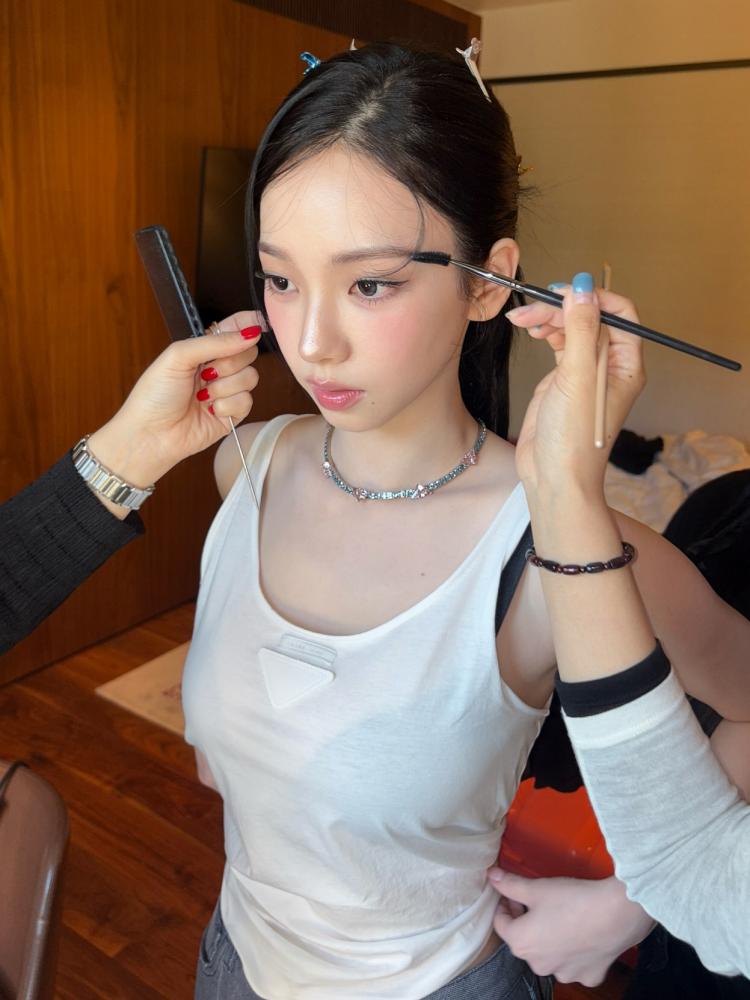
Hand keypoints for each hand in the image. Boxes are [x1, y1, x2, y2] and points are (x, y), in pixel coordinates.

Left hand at [87, 311, 261, 498]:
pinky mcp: (233, 414)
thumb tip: (250, 333)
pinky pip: (247, 401)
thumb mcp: (178, 357)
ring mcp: (227, 391)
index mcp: (203, 349)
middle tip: (207, 372)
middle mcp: (218, 368)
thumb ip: (215, 342)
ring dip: (225, 386)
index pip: (234, 329)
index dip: (247, 324)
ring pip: (251, 377)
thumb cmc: (154, 395)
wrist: (151, 434)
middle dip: (230, 361)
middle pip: (249, 352)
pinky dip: (227, 405)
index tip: (256, 324)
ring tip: (202, 395)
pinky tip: (209, 409)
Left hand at [488, 868, 654, 987]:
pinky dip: (574, 951)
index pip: (500, 923)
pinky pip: (575, 963)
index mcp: (521, 944)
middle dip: (526, 921)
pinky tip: (581, 933)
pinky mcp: (589, 976)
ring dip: (549, 937)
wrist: (616, 914)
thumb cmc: (572, 899)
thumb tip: (491, 876)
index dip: (505, 904)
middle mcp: (540, 965)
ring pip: (549, 954)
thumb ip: (510, 884)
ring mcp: (566, 974)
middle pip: (524, 941)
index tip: (514, 893)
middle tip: (537, 901)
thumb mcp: (536, 887)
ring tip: (560, 915)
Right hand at [511, 275, 644, 502]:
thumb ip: (581, 331)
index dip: (594, 298)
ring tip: (523, 319)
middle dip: (563, 308)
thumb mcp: (578, 378)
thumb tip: (583, 291)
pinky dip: (545, 332)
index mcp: (626, 365)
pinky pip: (558, 344)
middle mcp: (609, 366)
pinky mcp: (563, 380)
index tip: (565, 293)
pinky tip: (530, 330)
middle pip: (591, 318)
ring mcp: (586, 373)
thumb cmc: (573, 438)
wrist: (553, 477)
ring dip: (550, 318)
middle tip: (532, 308)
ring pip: (572, 329)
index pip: (620, 314)